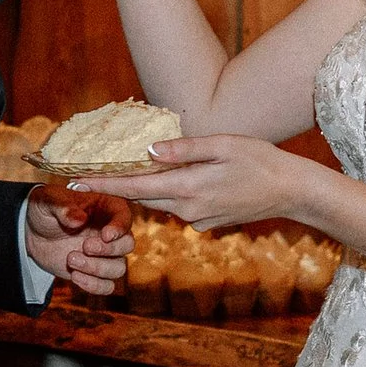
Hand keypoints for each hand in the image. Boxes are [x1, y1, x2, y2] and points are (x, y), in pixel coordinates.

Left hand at [24, 183, 134, 295]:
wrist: (34, 232)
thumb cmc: (47, 208)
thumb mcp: (49, 201)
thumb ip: (62, 207)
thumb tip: (79, 219)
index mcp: (106, 208)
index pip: (124, 217)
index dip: (119, 228)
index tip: (106, 235)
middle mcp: (111, 232)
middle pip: (127, 245)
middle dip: (108, 250)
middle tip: (85, 246)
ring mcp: (105, 254)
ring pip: (118, 268)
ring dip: (96, 269)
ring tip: (70, 259)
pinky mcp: (95, 273)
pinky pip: (107, 286)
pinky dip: (94, 285)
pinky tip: (74, 276)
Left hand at [68, 134, 326, 234]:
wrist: (292, 192)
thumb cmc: (262, 161)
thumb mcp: (224, 145)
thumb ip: (185, 149)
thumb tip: (149, 152)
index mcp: (189, 188)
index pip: (135, 187)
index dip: (103, 185)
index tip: (73, 183)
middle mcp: (188, 210)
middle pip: (143, 196)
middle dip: (116, 186)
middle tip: (85, 176)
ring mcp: (198, 219)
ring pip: (161, 201)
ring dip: (145, 188)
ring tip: (124, 172)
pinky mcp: (207, 221)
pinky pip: (180, 205)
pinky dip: (170, 192)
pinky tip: (174, 177)